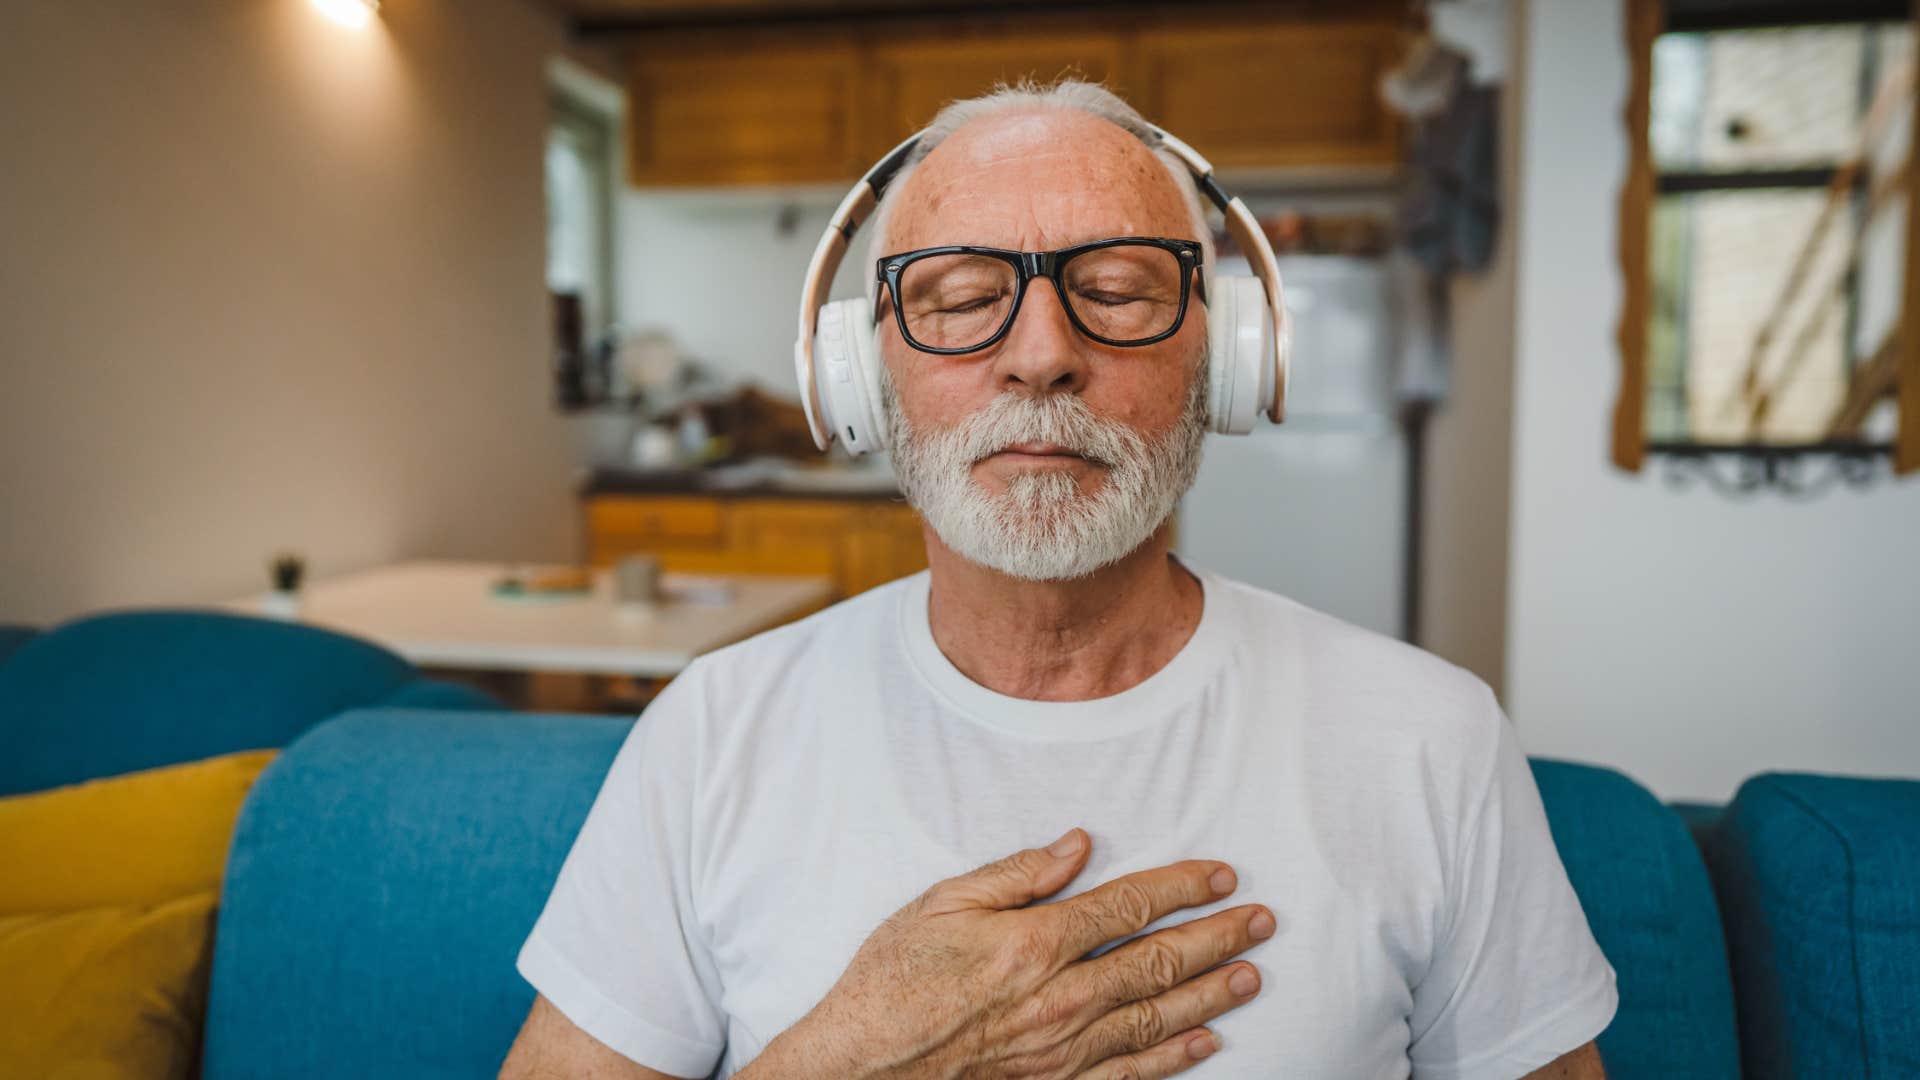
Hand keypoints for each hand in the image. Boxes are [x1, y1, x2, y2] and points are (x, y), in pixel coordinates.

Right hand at [751, 828, 1273, 1078]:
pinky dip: (1174, 1058)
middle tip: (1261, 919)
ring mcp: (1062, 1048)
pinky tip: (1205, 1042)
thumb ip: (1018, 875)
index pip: (1128, 906)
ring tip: (1251, 973)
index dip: (1181, 886)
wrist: (861, 1065)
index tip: (1220, 873)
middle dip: (1217, 937)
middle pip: (1158, 961)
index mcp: (1035, 944)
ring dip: (1210, 994)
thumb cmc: (892, 978)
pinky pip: (1129, 1072)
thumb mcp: (943, 904)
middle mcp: (1060, 998)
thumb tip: (1078, 845)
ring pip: (1156, 1017)